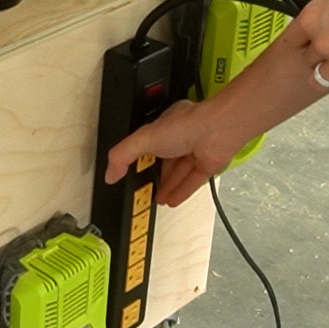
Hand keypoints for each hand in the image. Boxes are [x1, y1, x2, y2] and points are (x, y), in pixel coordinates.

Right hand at [104, 99, 247, 207]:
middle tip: (145, 189)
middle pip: (165, 160)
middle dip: (156, 176)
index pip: (149, 143)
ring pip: (179, 172)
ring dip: (168, 186)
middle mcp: (182, 137)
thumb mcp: (144, 139)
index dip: (140, 158)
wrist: (219, 130)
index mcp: (165, 126)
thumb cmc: (186, 125)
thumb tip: (109, 173)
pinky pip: (192, 181)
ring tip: (157, 200)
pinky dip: (182, 191)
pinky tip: (173, 201)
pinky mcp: (209, 164)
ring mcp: (197, 150)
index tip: (132, 172)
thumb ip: (122, 156)